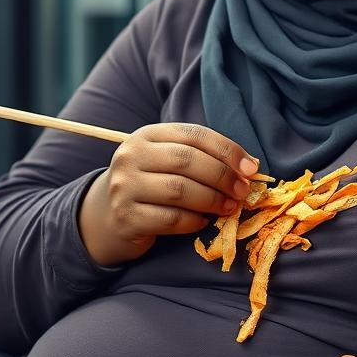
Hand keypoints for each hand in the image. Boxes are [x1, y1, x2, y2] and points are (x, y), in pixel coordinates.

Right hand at [78, 123, 258, 265]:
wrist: (105, 216)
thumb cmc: (149, 185)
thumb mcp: (167, 161)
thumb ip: (202, 158)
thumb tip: (249, 167)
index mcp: (146, 135)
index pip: (194, 135)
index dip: (227, 150)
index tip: (251, 167)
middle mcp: (131, 156)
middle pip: (188, 161)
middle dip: (223, 176)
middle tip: (242, 191)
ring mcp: (125, 187)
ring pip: (180, 191)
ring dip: (212, 200)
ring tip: (228, 207)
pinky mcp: (126, 217)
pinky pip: (171, 219)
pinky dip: (194, 222)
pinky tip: (203, 221)